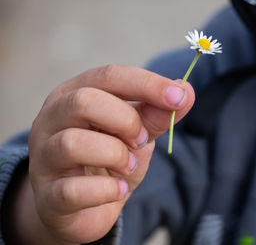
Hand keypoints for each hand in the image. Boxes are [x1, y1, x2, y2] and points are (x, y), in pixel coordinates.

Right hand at [22, 65, 193, 243]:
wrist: (82, 206)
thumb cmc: (108, 161)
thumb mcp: (136, 134)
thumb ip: (156, 114)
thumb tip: (186, 90)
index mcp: (74, 95)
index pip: (108, 76)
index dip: (147, 84)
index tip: (179, 96)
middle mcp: (51, 120)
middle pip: (85, 101)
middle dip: (126, 121)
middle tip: (141, 140)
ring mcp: (43, 157)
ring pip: (74, 143)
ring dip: (116, 155)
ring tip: (128, 167)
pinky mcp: (46, 196)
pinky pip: (73, 190)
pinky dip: (107, 191)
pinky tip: (118, 190)